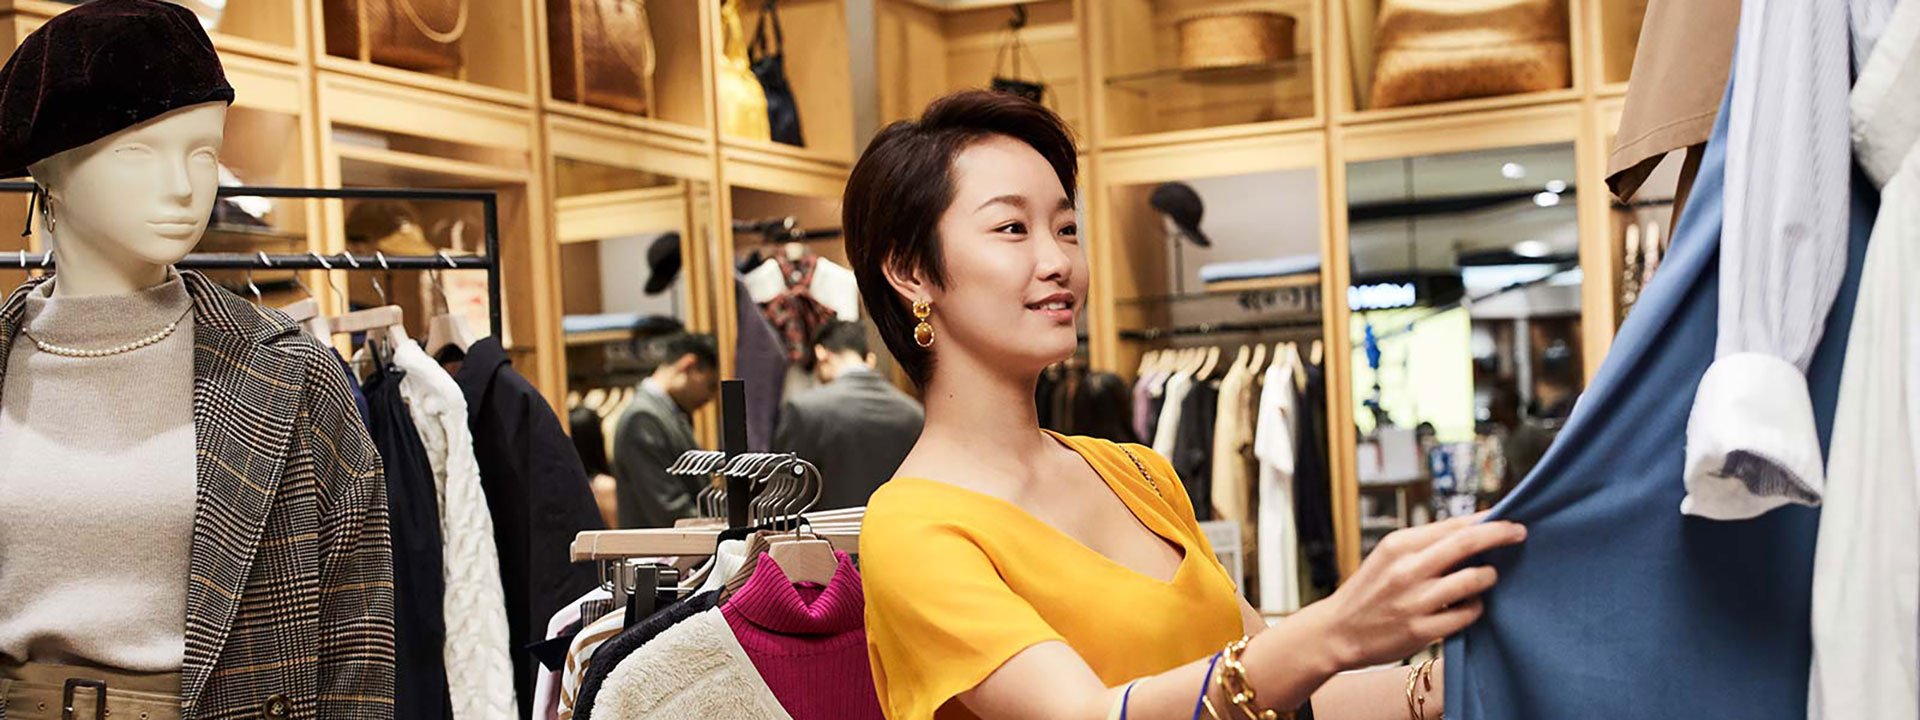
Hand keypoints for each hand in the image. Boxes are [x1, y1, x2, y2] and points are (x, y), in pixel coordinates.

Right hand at [1314, 512, 1525, 668]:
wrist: (1336, 631)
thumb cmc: (1370, 590)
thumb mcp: (1388, 556)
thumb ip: (1425, 543)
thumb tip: (1473, 527)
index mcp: (1398, 545)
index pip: (1453, 525)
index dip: (1486, 520)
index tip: (1508, 518)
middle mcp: (1406, 569)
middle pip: (1466, 543)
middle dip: (1500, 534)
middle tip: (1521, 532)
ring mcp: (1414, 601)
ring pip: (1473, 579)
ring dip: (1488, 575)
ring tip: (1488, 576)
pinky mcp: (1420, 630)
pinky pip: (1466, 614)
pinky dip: (1475, 607)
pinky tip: (1469, 605)